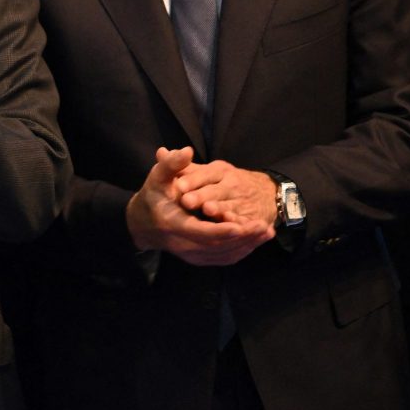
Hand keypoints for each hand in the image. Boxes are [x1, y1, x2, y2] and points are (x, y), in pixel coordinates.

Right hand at [126, 147, 274, 265]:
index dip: (220, 230)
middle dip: (242, 237)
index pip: (200, 232)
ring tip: (266, 231)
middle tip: (263, 226)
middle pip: (217, 246)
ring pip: (224, 254)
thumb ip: (171, 164)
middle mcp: (183, 244)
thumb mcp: (157, 177)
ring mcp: (192, 255)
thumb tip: (186, 151)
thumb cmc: (153, 196)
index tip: (240, 224)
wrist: (143, 223)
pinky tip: (256, 240)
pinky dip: (242, 250)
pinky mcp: (200, 259)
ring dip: (247, 245)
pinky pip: (224, 259)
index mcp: (173, 224)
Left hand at [176, 160, 278, 227]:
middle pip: (217, 190)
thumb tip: (160, 153)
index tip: (178, 184)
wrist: (265, 193)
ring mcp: (244, 200)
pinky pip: (245, 221)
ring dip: (220, 209)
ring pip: (231, 206)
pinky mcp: (253, 217)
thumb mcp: (207, 172)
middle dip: (202, 196)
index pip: (205, 174)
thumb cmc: (224, 182)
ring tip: (208, 210)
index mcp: (220, 171)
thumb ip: (183, 167)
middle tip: (186, 200)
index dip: (192, 179)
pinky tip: (230, 226)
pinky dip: (239, 224)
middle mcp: (233, 184)